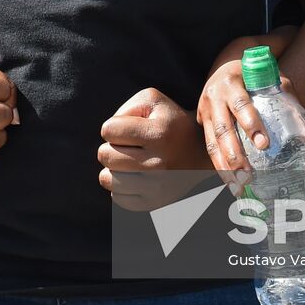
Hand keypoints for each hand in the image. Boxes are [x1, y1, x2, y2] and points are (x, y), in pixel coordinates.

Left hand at [98, 88, 208, 210]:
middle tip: (129, 146)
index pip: (108, 131)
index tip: (129, 129)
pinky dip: (120, 187)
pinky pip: (117, 197)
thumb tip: (108, 135)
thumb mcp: (152, 100)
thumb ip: (125, 109)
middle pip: (105, 155)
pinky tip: (135, 177)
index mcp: (158, 134)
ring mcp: (157, 187)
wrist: (200, 152)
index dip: (114, 127)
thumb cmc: (169, 121)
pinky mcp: (154, 204)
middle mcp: (159, 163)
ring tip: (130, 161)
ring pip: (107, 179)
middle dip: (111, 147)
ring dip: (113, 168)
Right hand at [197, 30, 296, 177]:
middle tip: (250, 173)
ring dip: (226, 167)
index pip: (241, 104)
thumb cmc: (250, 66)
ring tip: (240, 186)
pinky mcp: (203, 126)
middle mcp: (213, 96)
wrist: (224, 67)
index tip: (264, 143)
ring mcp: (205, 113)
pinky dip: (220, 169)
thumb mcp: (263, 59)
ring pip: (213, 143)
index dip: (251, 124)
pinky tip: (231, 186)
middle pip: (222, 130)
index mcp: (230, 79)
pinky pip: (210, 150)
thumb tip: (296, 76)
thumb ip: (280, 69)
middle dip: (236, 153)